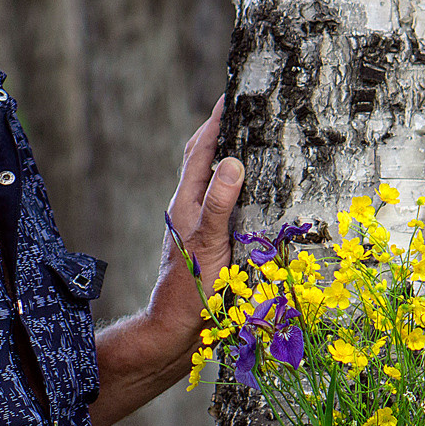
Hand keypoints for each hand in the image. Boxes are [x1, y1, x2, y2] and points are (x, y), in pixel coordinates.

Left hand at [152, 99, 241, 345]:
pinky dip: (232, 188)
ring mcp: (195, 226)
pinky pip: (219, 203)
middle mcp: (188, 209)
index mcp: (186, 202)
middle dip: (217, 133)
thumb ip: (220, 202)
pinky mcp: (206, 243)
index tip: (229, 96)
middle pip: (200, 161)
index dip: (215, 122)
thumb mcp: (209, 240)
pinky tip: (247, 195)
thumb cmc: (193, 287)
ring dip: (224, 159)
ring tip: (245, 142)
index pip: (200, 151)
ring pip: (209, 182)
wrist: (177, 329)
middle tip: (238, 112)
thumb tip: (233, 161)